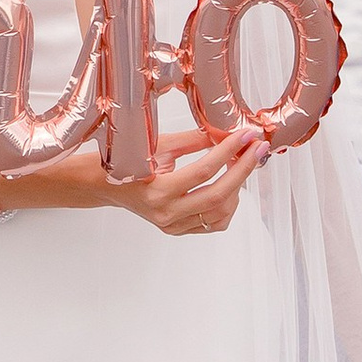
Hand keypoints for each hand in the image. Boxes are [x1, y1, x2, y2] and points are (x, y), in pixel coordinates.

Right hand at [115, 125, 264, 237]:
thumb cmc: (125, 162)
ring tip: (241, 164)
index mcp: (157, 190)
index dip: (228, 151)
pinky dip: (228, 205)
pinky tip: (228, 186)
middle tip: (257, 149)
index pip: (203, 171)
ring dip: (237, 187)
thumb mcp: (159, 145)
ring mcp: (173, 225)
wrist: (104, 185)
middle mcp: (166, 213)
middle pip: (218, 195)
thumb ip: (194, 140)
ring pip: (221, 212)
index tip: (245, 136)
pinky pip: (214, 223)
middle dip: (243, 169)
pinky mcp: (178, 230)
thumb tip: (226, 131)